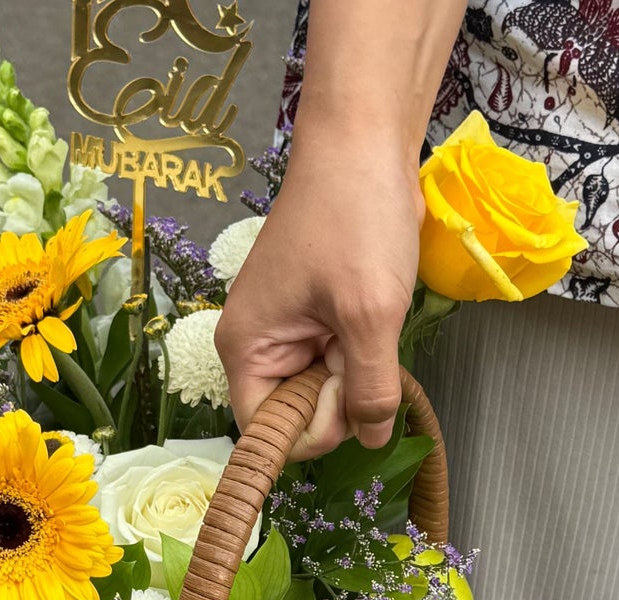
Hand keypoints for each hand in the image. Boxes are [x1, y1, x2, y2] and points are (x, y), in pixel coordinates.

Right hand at [215, 132, 422, 457]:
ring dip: (356, 372)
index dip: (314, 430)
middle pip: (297, 415)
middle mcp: (257, 345)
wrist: (364, 141)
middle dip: (339, 397)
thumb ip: (370, 390)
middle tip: (362, 343)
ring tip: (368, 320)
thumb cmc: (354, 217)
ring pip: (322, 390)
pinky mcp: (314, 318)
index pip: (268, 434)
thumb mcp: (370, 315)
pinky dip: (361, 352)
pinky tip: (372, 317)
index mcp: (246, 349)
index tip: (346, 386)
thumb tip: (372, 439)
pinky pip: (336, 362)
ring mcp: (287, 331)